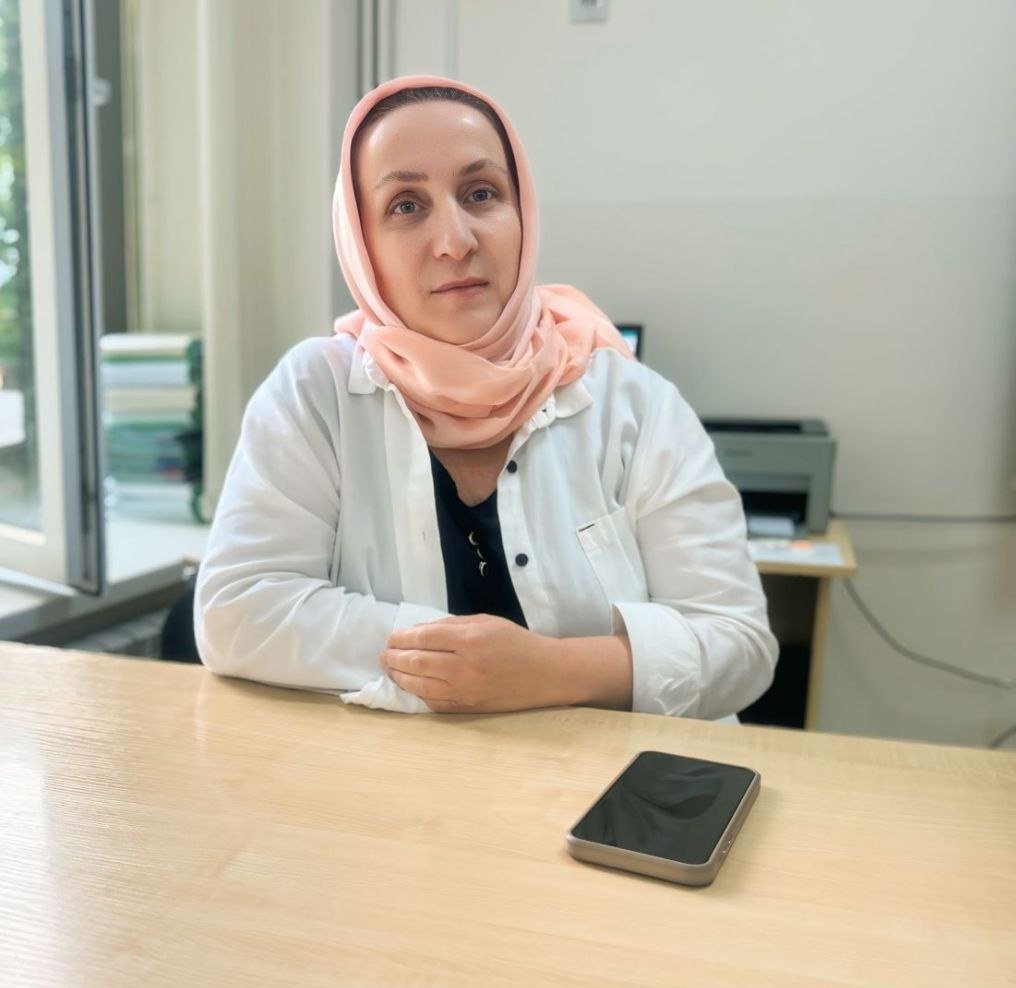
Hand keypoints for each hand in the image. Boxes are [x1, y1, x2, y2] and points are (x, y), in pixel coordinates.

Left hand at [380, 614, 560, 713]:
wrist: (545, 674)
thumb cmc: (516, 643)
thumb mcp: (486, 622)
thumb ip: (451, 626)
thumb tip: (417, 633)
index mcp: (470, 640)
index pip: (423, 638)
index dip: (402, 638)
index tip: (391, 637)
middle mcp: (464, 667)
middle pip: (417, 662)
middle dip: (394, 657)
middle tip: (383, 654)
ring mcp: (465, 691)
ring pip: (420, 685)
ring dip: (400, 676)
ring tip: (390, 669)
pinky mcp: (468, 708)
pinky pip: (434, 702)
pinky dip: (418, 693)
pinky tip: (411, 685)